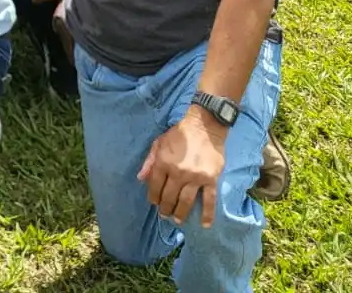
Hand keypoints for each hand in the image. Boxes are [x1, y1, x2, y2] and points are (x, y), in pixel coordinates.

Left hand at [139, 112, 227, 226]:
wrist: (204, 127)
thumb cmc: (179, 134)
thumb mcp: (158, 143)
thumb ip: (149, 161)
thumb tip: (140, 178)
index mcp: (163, 162)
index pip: (154, 185)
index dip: (153, 196)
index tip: (154, 203)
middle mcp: (178, 172)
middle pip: (169, 196)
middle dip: (165, 208)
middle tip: (164, 215)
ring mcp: (195, 177)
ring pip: (186, 201)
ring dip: (180, 213)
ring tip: (177, 220)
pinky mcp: (211, 179)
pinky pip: (209, 200)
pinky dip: (208, 214)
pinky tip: (205, 224)